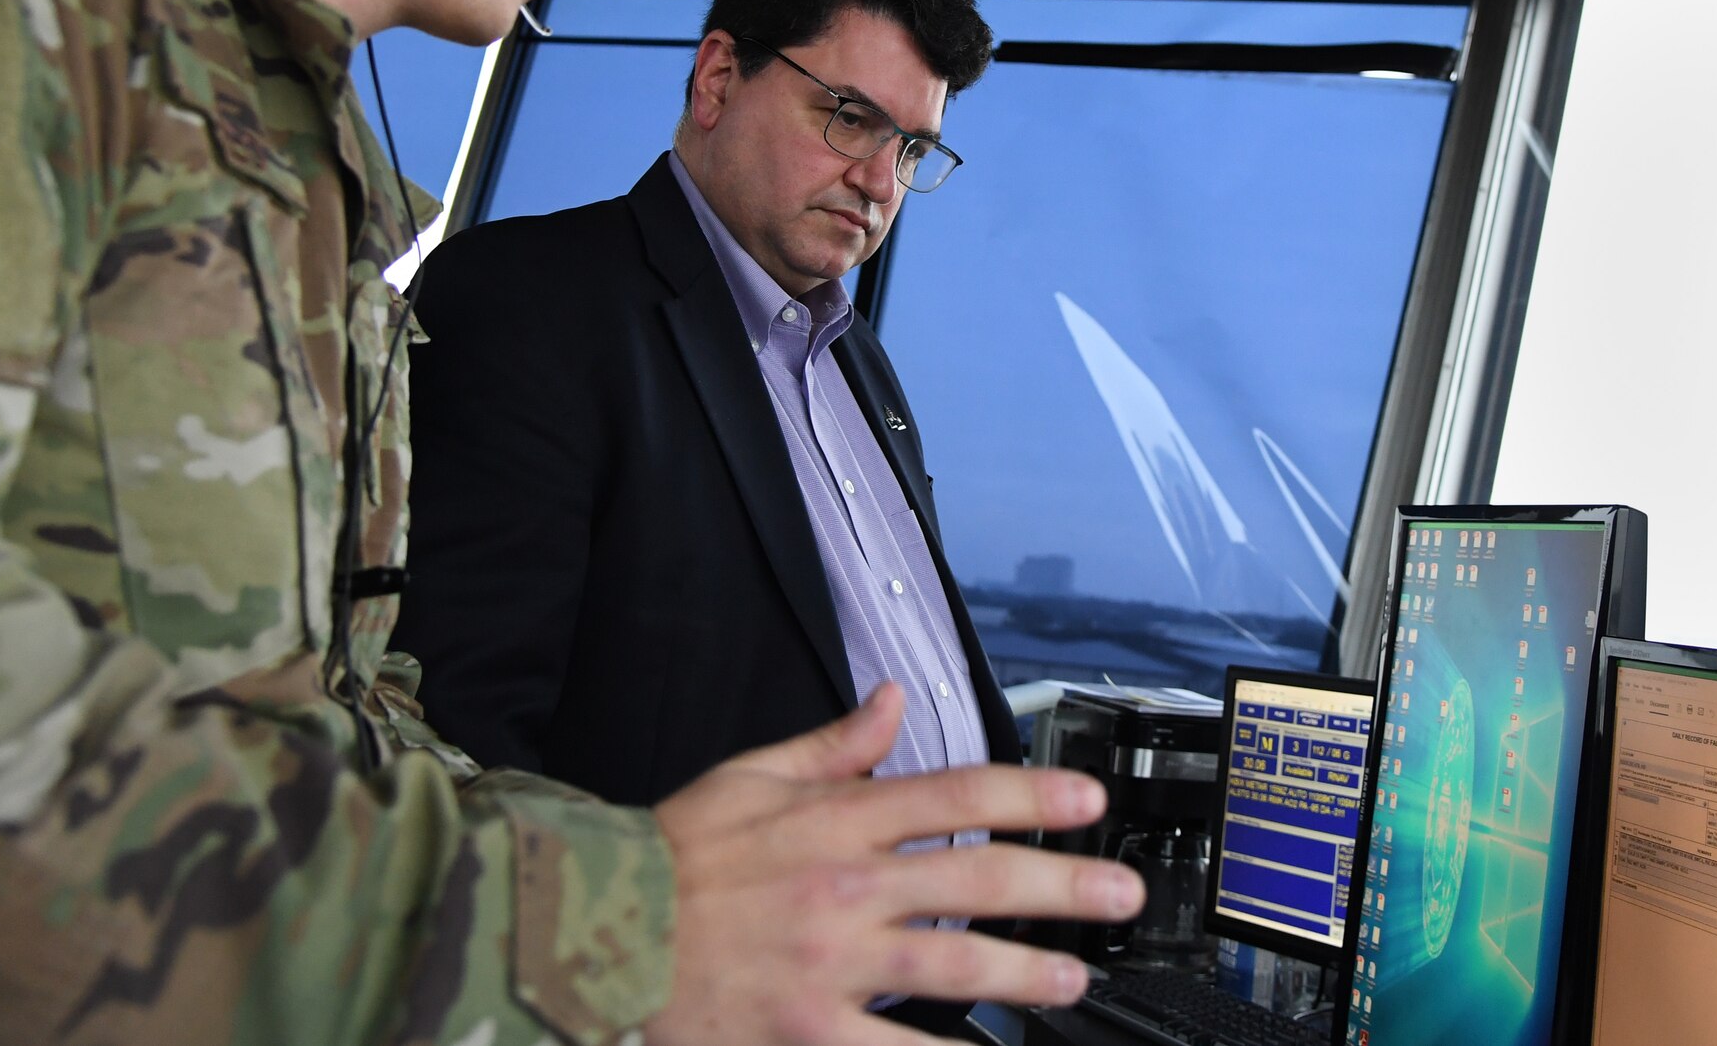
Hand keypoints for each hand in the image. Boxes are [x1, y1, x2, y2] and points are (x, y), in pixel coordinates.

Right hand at [648, 683, 1140, 1045]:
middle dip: (1062, 887)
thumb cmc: (673, 858)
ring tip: (1072, 980)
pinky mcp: (809, 1027)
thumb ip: (832, 744)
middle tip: (1120, 896)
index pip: (955, 796)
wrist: (596, 931)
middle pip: (978, 881)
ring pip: (955, 964)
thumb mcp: (748, 776)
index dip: (1032, 797)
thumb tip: (891, 703)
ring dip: (1027, 973)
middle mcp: (845, 885)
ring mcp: (831, 961)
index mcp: (834, 819)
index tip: (1087, 804)